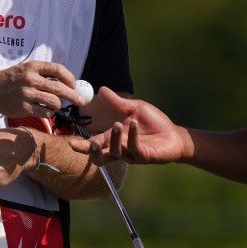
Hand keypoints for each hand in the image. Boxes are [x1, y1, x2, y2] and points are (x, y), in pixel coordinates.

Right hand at [0, 61, 85, 117]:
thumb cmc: (12, 80)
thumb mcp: (26, 69)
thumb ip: (44, 73)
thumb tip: (68, 82)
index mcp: (33, 67)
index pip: (58, 69)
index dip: (70, 78)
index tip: (74, 85)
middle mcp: (31, 79)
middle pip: (60, 88)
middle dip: (74, 96)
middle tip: (81, 101)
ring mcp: (27, 94)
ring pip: (55, 102)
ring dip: (58, 105)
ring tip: (54, 104)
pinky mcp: (24, 108)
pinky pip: (46, 112)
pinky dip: (49, 112)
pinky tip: (45, 110)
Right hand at [68, 87, 189, 165]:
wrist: (174, 134)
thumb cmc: (154, 123)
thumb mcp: (134, 109)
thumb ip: (117, 103)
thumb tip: (101, 89)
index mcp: (115, 138)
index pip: (95, 145)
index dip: (83, 147)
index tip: (72, 144)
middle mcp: (121, 149)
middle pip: (100, 158)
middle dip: (93, 152)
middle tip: (93, 143)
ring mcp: (132, 155)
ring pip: (116, 153)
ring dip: (115, 139)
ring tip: (117, 123)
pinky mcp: (145, 156)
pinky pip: (134, 149)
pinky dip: (132, 136)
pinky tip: (133, 123)